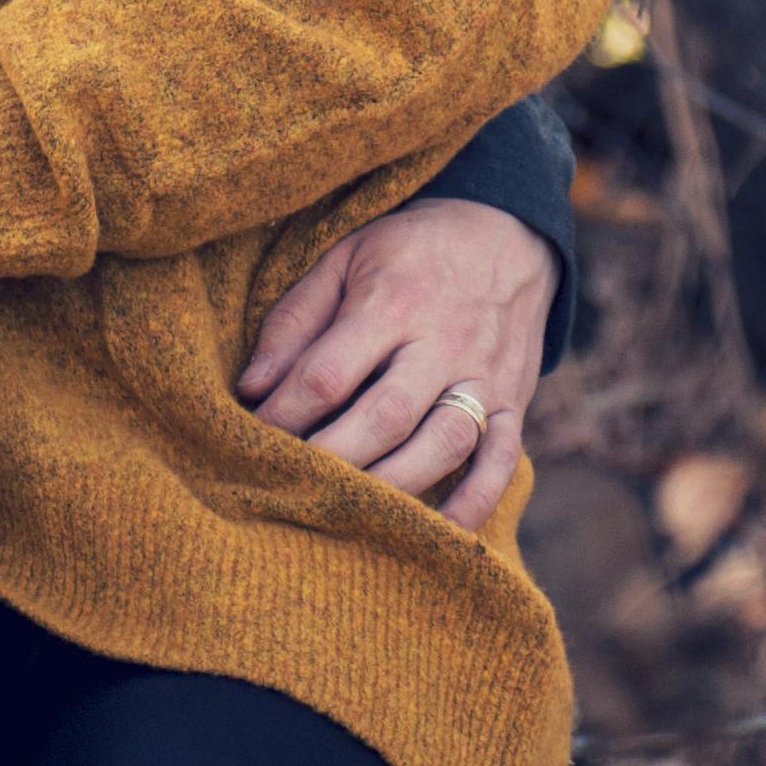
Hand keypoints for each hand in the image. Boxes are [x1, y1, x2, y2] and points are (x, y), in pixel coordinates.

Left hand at [237, 198, 553, 530]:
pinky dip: (474, 501)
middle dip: (332, 459)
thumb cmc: (407, 252)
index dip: (285, 414)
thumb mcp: (345, 258)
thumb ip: (296, 320)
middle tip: (290, 486)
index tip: (254, 438)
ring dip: (393, 486)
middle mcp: (442, 342)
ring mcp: (484, 376)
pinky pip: (499, 459)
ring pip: (443, 444)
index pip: (329, 373)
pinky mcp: (513, 401)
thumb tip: (251, 387)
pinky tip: (439, 533)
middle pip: (385, 417)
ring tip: (347, 515)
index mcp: (391, 301)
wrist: (504, 232)